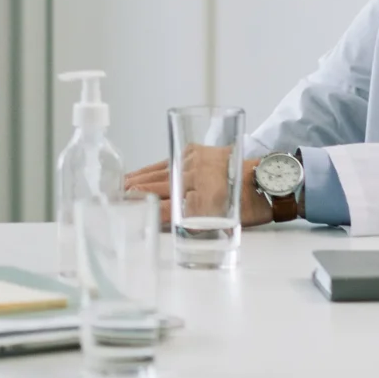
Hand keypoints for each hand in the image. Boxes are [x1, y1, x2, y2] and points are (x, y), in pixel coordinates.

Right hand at [120, 151, 274, 226]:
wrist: (268, 178)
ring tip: (116, 188)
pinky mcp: (192, 150)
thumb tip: (168, 227)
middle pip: (156, 188)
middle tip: (110, 202)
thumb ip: (196, 225)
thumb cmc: (251, 205)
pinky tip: (137, 175)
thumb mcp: (226, 224)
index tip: (126, 218)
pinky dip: (149, 170)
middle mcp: (195, 176)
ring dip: (135, 181)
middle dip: (132, 196)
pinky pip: (165, 162)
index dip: (146, 214)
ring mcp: (192, 160)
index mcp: (204, 198)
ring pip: (157, 172)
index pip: (166, 209)